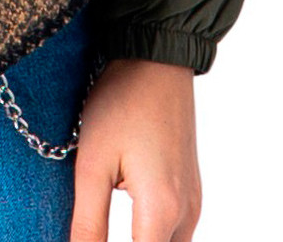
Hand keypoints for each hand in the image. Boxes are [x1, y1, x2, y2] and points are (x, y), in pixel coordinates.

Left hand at [70, 58, 200, 241]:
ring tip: (103, 227)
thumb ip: (89, 222)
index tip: (89, 239)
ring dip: (142, 241)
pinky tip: (127, 217)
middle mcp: (187, 213)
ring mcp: (193, 200)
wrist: (156, 59)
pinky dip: (151, 234)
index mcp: (162, 211)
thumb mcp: (93, 162)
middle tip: (94, 230)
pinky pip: (177, 230)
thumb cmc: (122, 103)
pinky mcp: (191, 188)